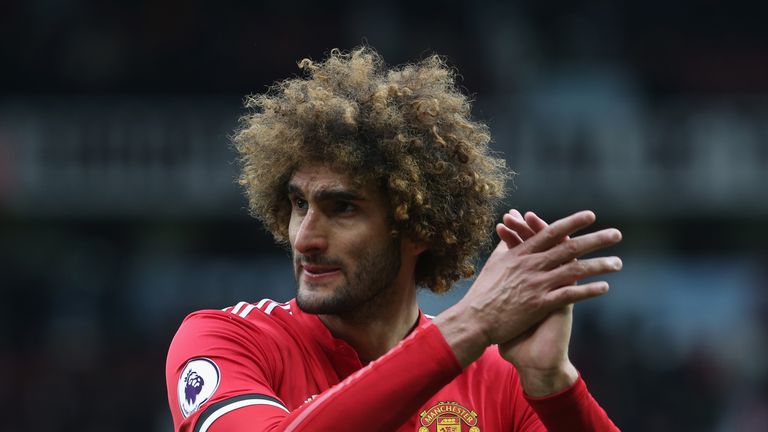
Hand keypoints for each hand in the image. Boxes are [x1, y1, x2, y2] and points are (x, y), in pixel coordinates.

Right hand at [435, 210, 621, 368]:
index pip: (550, 233)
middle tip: (616, 235)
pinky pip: (569, 294)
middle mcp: (531, 265)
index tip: (590, 216)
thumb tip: (511, 227)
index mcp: (521, 253)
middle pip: (568, 248)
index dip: (572, 223)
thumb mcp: (495, 263)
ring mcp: (536, 284)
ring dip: (599, 266)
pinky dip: (588, 290)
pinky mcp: (540, 304)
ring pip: (574, 270)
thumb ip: (508, 244)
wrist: (475, 319)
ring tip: (618, 263)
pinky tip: (605, 288)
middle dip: (595, 240)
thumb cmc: (483, 291)